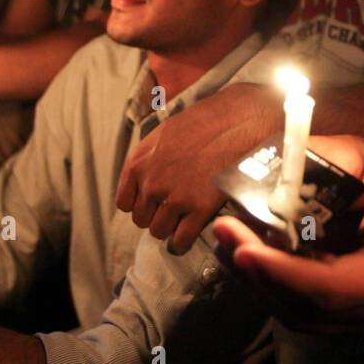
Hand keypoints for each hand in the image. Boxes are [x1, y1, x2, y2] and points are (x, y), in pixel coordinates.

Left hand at [117, 85, 280, 252]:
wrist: (237, 123)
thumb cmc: (203, 124)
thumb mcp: (163, 133)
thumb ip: (147, 158)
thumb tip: (141, 178)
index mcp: (139, 163)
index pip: (125, 203)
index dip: (141, 204)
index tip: (155, 202)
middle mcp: (152, 183)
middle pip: (142, 220)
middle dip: (156, 216)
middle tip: (174, 208)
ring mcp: (175, 198)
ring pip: (159, 232)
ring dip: (171, 228)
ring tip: (184, 218)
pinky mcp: (199, 209)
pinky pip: (181, 239)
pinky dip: (184, 240)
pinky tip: (192, 231)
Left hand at [212, 150, 363, 331]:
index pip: (337, 288)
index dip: (288, 274)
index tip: (247, 250)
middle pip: (307, 305)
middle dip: (259, 272)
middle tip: (223, 232)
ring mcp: (357, 315)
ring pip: (294, 311)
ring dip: (253, 279)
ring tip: (223, 237)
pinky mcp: (337, 312)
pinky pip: (294, 306)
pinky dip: (263, 282)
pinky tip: (238, 251)